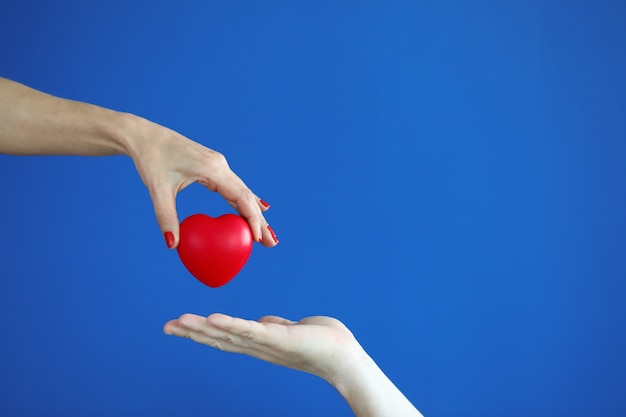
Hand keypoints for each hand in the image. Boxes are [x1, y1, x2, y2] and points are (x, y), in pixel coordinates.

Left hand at [0, 78, 277, 248]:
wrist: (144, 136)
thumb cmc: (151, 159)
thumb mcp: (157, 188)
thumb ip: (166, 216)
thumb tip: (172, 245)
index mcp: (213, 168)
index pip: (240, 196)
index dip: (251, 218)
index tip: (257, 238)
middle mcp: (221, 166)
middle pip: (247, 197)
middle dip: (260, 221)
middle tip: (272, 244)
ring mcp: (218, 166)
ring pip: (243, 193)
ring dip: (255, 214)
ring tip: (266, 235)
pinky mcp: (213, 168)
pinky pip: (234, 189)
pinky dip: (244, 203)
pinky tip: (256, 210)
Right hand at [163, 313, 362, 382]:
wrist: (345, 357)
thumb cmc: (322, 342)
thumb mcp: (293, 330)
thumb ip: (276, 326)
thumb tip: (265, 321)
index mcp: (260, 343)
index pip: (226, 336)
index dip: (202, 331)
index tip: (180, 324)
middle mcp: (259, 347)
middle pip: (220, 338)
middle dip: (192, 332)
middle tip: (166, 326)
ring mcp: (268, 344)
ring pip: (229, 335)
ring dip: (203, 329)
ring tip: (179, 322)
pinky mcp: (280, 339)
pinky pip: (252, 332)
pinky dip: (232, 325)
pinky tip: (213, 319)